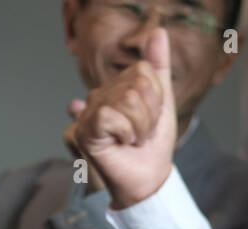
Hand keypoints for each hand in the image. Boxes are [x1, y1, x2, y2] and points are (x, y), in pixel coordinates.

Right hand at [64, 28, 177, 209]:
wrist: (148, 178)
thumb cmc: (152, 145)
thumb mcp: (162, 102)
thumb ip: (159, 67)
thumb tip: (158, 31)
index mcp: (117, 86)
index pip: (144, 72)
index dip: (156, 99)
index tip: (150, 120)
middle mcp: (100, 95)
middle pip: (138, 85)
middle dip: (149, 114)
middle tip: (141, 133)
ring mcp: (90, 111)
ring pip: (128, 99)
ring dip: (140, 126)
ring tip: (133, 139)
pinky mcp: (86, 129)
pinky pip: (112, 115)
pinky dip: (126, 132)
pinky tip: (121, 143)